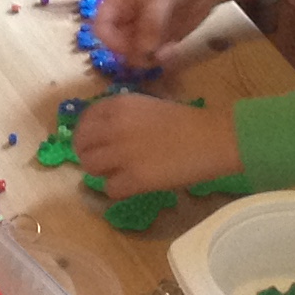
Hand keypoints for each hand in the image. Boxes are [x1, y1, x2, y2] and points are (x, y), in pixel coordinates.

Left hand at [70, 93, 243, 196]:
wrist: (212, 138)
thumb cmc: (187, 121)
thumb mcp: (148, 106)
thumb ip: (123, 116)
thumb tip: (104, 133)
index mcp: (118, 105)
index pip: (84, 120)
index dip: (86, 133)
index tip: (94, 142)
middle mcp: (114, 127)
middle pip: (82, 145)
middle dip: (89, 154)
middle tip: (102, 162)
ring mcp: (122, 154)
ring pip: (90, 167)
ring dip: (102, 172)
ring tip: (118, 173)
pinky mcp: (134, 179)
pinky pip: (110, 189)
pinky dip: (119, 190)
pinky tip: (132, 185)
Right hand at [89, 0, 275, 66]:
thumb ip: (150, 22)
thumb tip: (144, 51)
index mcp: (117, 2)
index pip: (101, 28)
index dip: (110, 42)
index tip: (128, 49)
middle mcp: (126, 19)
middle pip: (117, 46)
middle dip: (132, 54)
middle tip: (150, 56)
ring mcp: (143, 31)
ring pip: (136, 55)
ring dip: (149, 59)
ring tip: (167, 51)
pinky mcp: (161, 41)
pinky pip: (155, 57)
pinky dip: (163, 58)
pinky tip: (174, 49)